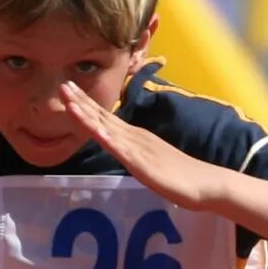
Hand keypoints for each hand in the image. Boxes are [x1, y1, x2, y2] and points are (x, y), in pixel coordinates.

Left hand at [61, 81, 228, 213]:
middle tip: (62, 85)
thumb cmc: (179, 175)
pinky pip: (123, 151)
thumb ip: (136, 153)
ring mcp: (139, 149)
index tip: (69, 90)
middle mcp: (135, 137)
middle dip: (81, 101)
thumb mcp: (150, 160)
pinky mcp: (143, 164)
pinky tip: (96, 132)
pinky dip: (108, 140)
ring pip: (108, 129)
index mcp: (135, 136)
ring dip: (87, 116)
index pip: (106, 117)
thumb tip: (122, 151)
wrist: (205, 183)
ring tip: (69, 103)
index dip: (86, 103)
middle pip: (103, 117)